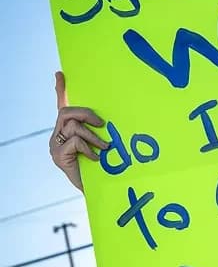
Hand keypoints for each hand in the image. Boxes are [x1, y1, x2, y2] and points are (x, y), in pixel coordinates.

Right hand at [49, 72, 108, 191]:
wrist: (96, 193)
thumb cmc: (101, 169)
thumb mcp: (102, 146)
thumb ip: (100, 132)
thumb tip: (112, 119)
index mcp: (67, 131)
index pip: (62, 106)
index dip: (61, 90)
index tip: (61, 74)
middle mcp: (57, 136)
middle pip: (67, 112)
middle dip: (86, 114)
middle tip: (102, 123)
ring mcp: (56, 146)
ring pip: (72, 126)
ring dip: (92, 135)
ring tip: (105, 146)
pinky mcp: (58, 156)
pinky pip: (74, 141)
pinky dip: (88, 148)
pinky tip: (95, 158)